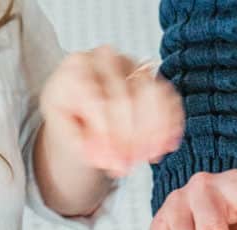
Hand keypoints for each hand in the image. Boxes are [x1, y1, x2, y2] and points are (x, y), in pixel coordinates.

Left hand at [40, 46, 183, 177]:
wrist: (78, 97)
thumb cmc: (71, 114)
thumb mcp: (65, 132)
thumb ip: (84, 147)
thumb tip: (114, 162)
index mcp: (76, 68)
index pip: (98, 102)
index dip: (110, 137)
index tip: (115, 163)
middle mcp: (105, 58)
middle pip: (126, 99)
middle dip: (132, 138)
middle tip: (131, 164)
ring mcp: (130, 62)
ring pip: (151, 93)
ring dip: (155, 131)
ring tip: (151, 157)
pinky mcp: (149, 71)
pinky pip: (166, 94)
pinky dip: (170, 121)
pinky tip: (168, 144)